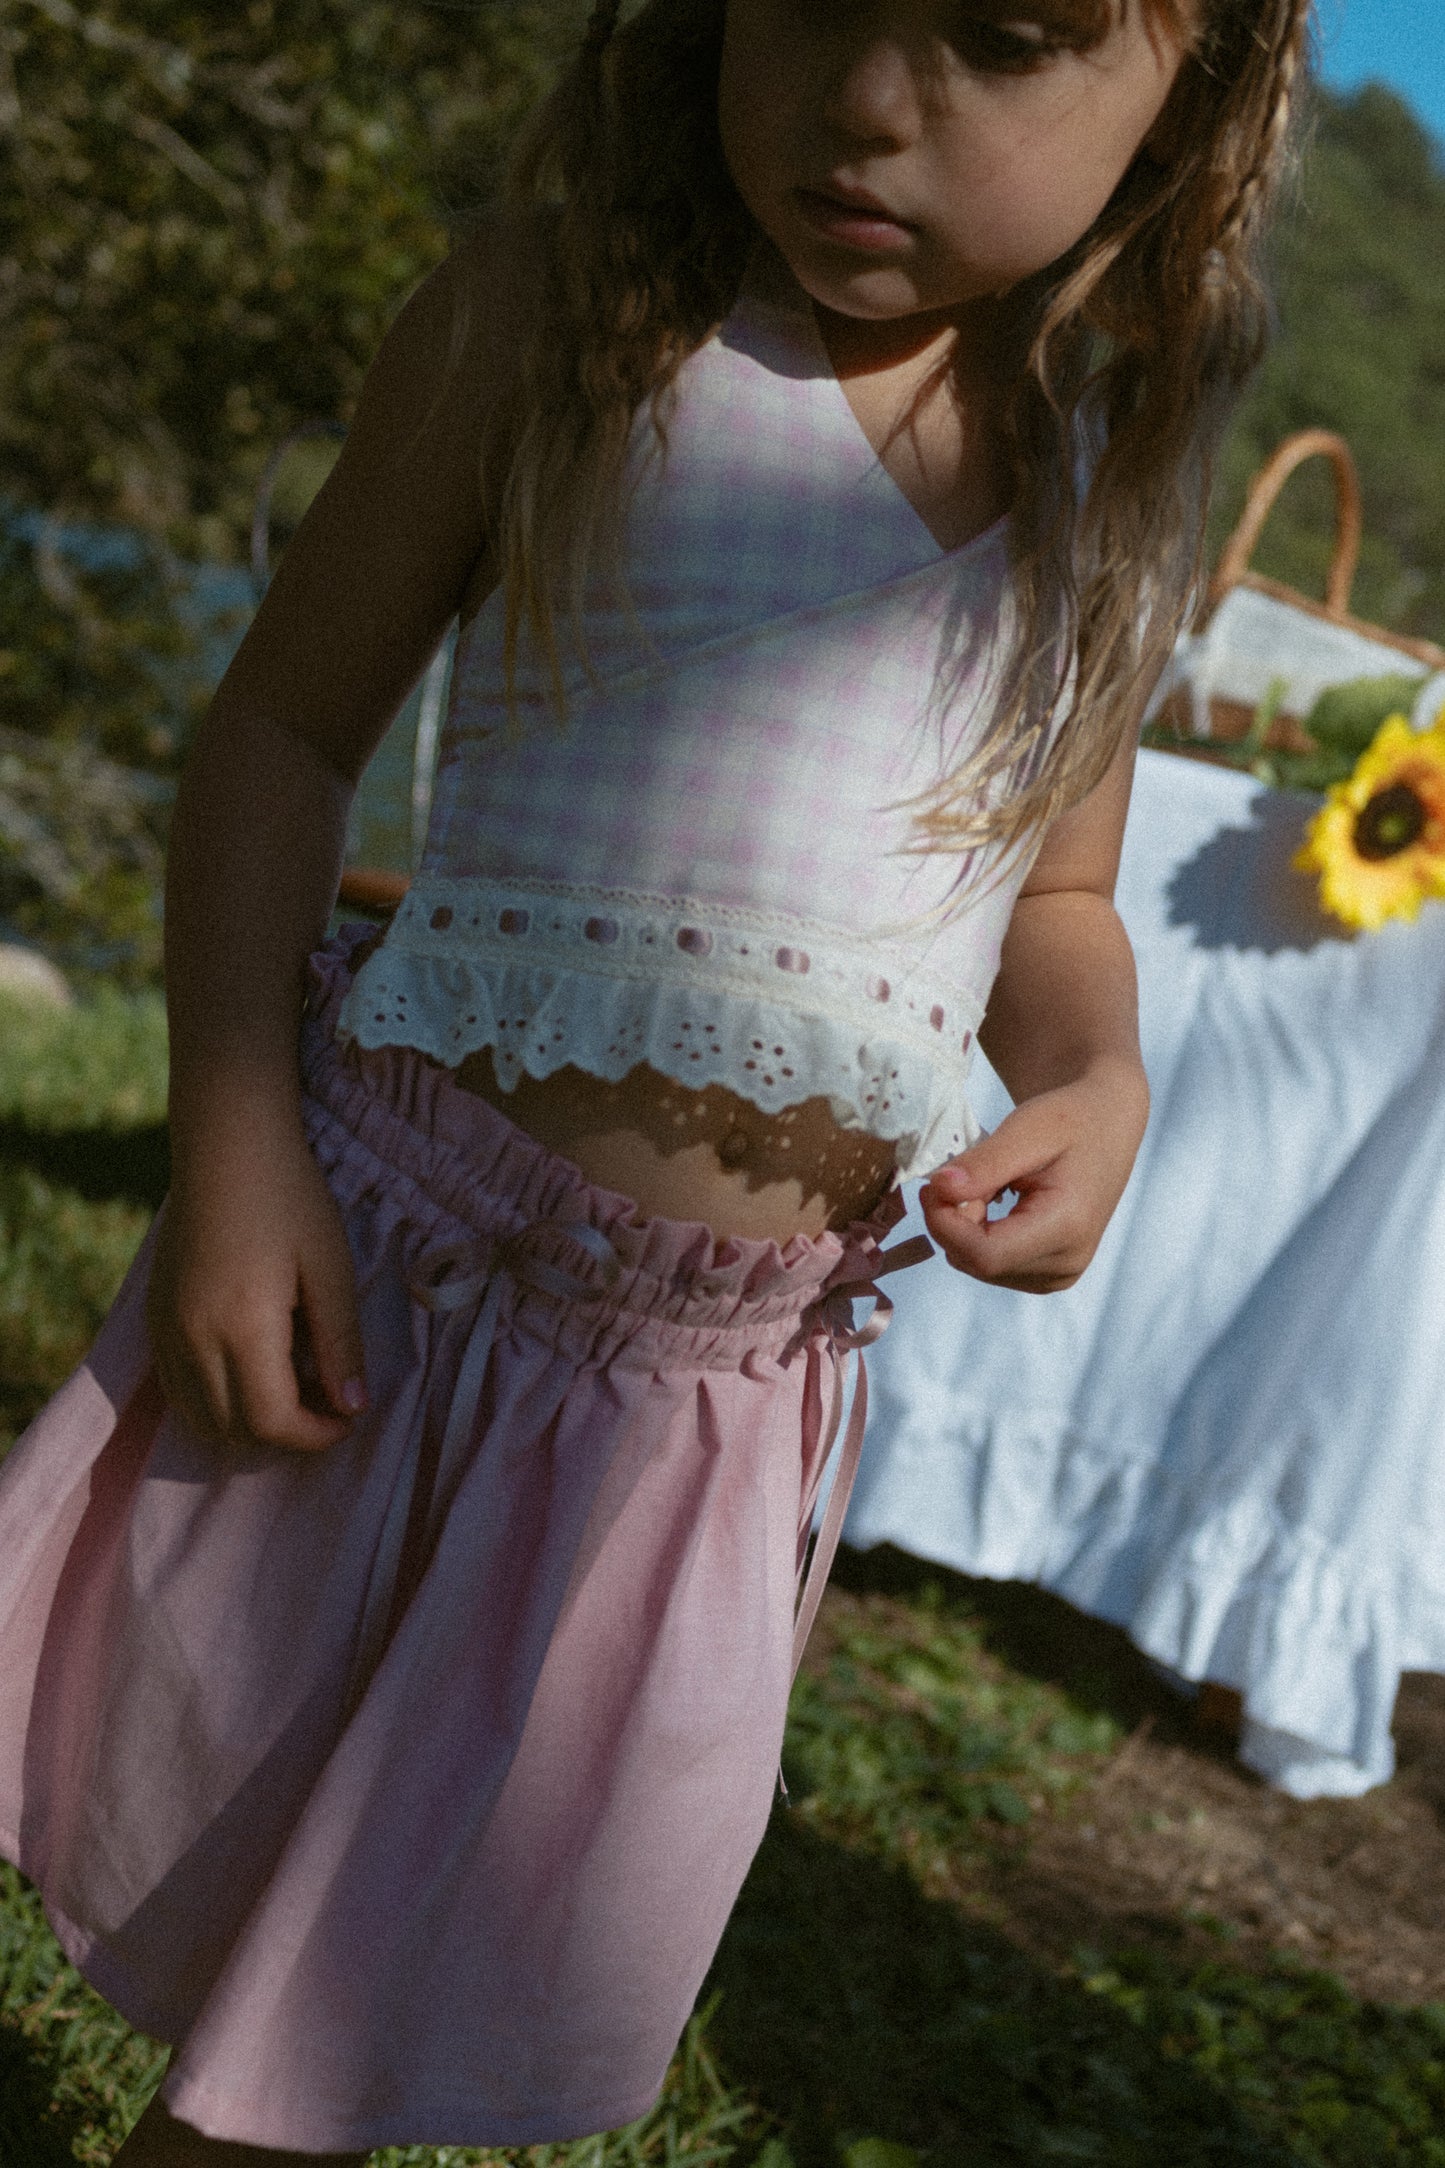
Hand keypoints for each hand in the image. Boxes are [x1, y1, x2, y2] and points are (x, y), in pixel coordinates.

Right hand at [148, 1119, 367, 1451]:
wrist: (226, 1146)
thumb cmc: (290, 1199)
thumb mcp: (331, 1268)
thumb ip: (340, 1343)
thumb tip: (353, 1408)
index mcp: (242, 1326)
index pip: (273, 1422)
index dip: (315, 1436)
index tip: (348, 1419)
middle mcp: (193, 1338)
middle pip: (234, 1431)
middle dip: (286, 1435)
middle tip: (326, 1405)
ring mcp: (167, 1330)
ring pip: (200, 1418)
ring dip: (248, 1425)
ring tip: (293, 1390)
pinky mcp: (155, 1319)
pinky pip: (177, 1390)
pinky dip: (215, 1403)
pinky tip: (253, 1373)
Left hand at [919, 1057, 1147, 1292]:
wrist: (1106, 1128)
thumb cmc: (1069, 1121)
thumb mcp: (1026, 1128)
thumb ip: (983, 1163)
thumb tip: (939, 1189)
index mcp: (1068, 1228)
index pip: (985, 1254)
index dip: (945, 1224)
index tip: (933, 1185)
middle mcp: (1067, 1263)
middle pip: (978, 1263)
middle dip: (952, 1222)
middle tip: (957, 1176)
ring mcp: (1060, 1275)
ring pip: (979, 1267)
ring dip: (964, 1229)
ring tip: (986, 1185)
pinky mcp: (1049, 1276)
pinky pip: (992, 1267)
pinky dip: (977, 1237)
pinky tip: (994, 1205)